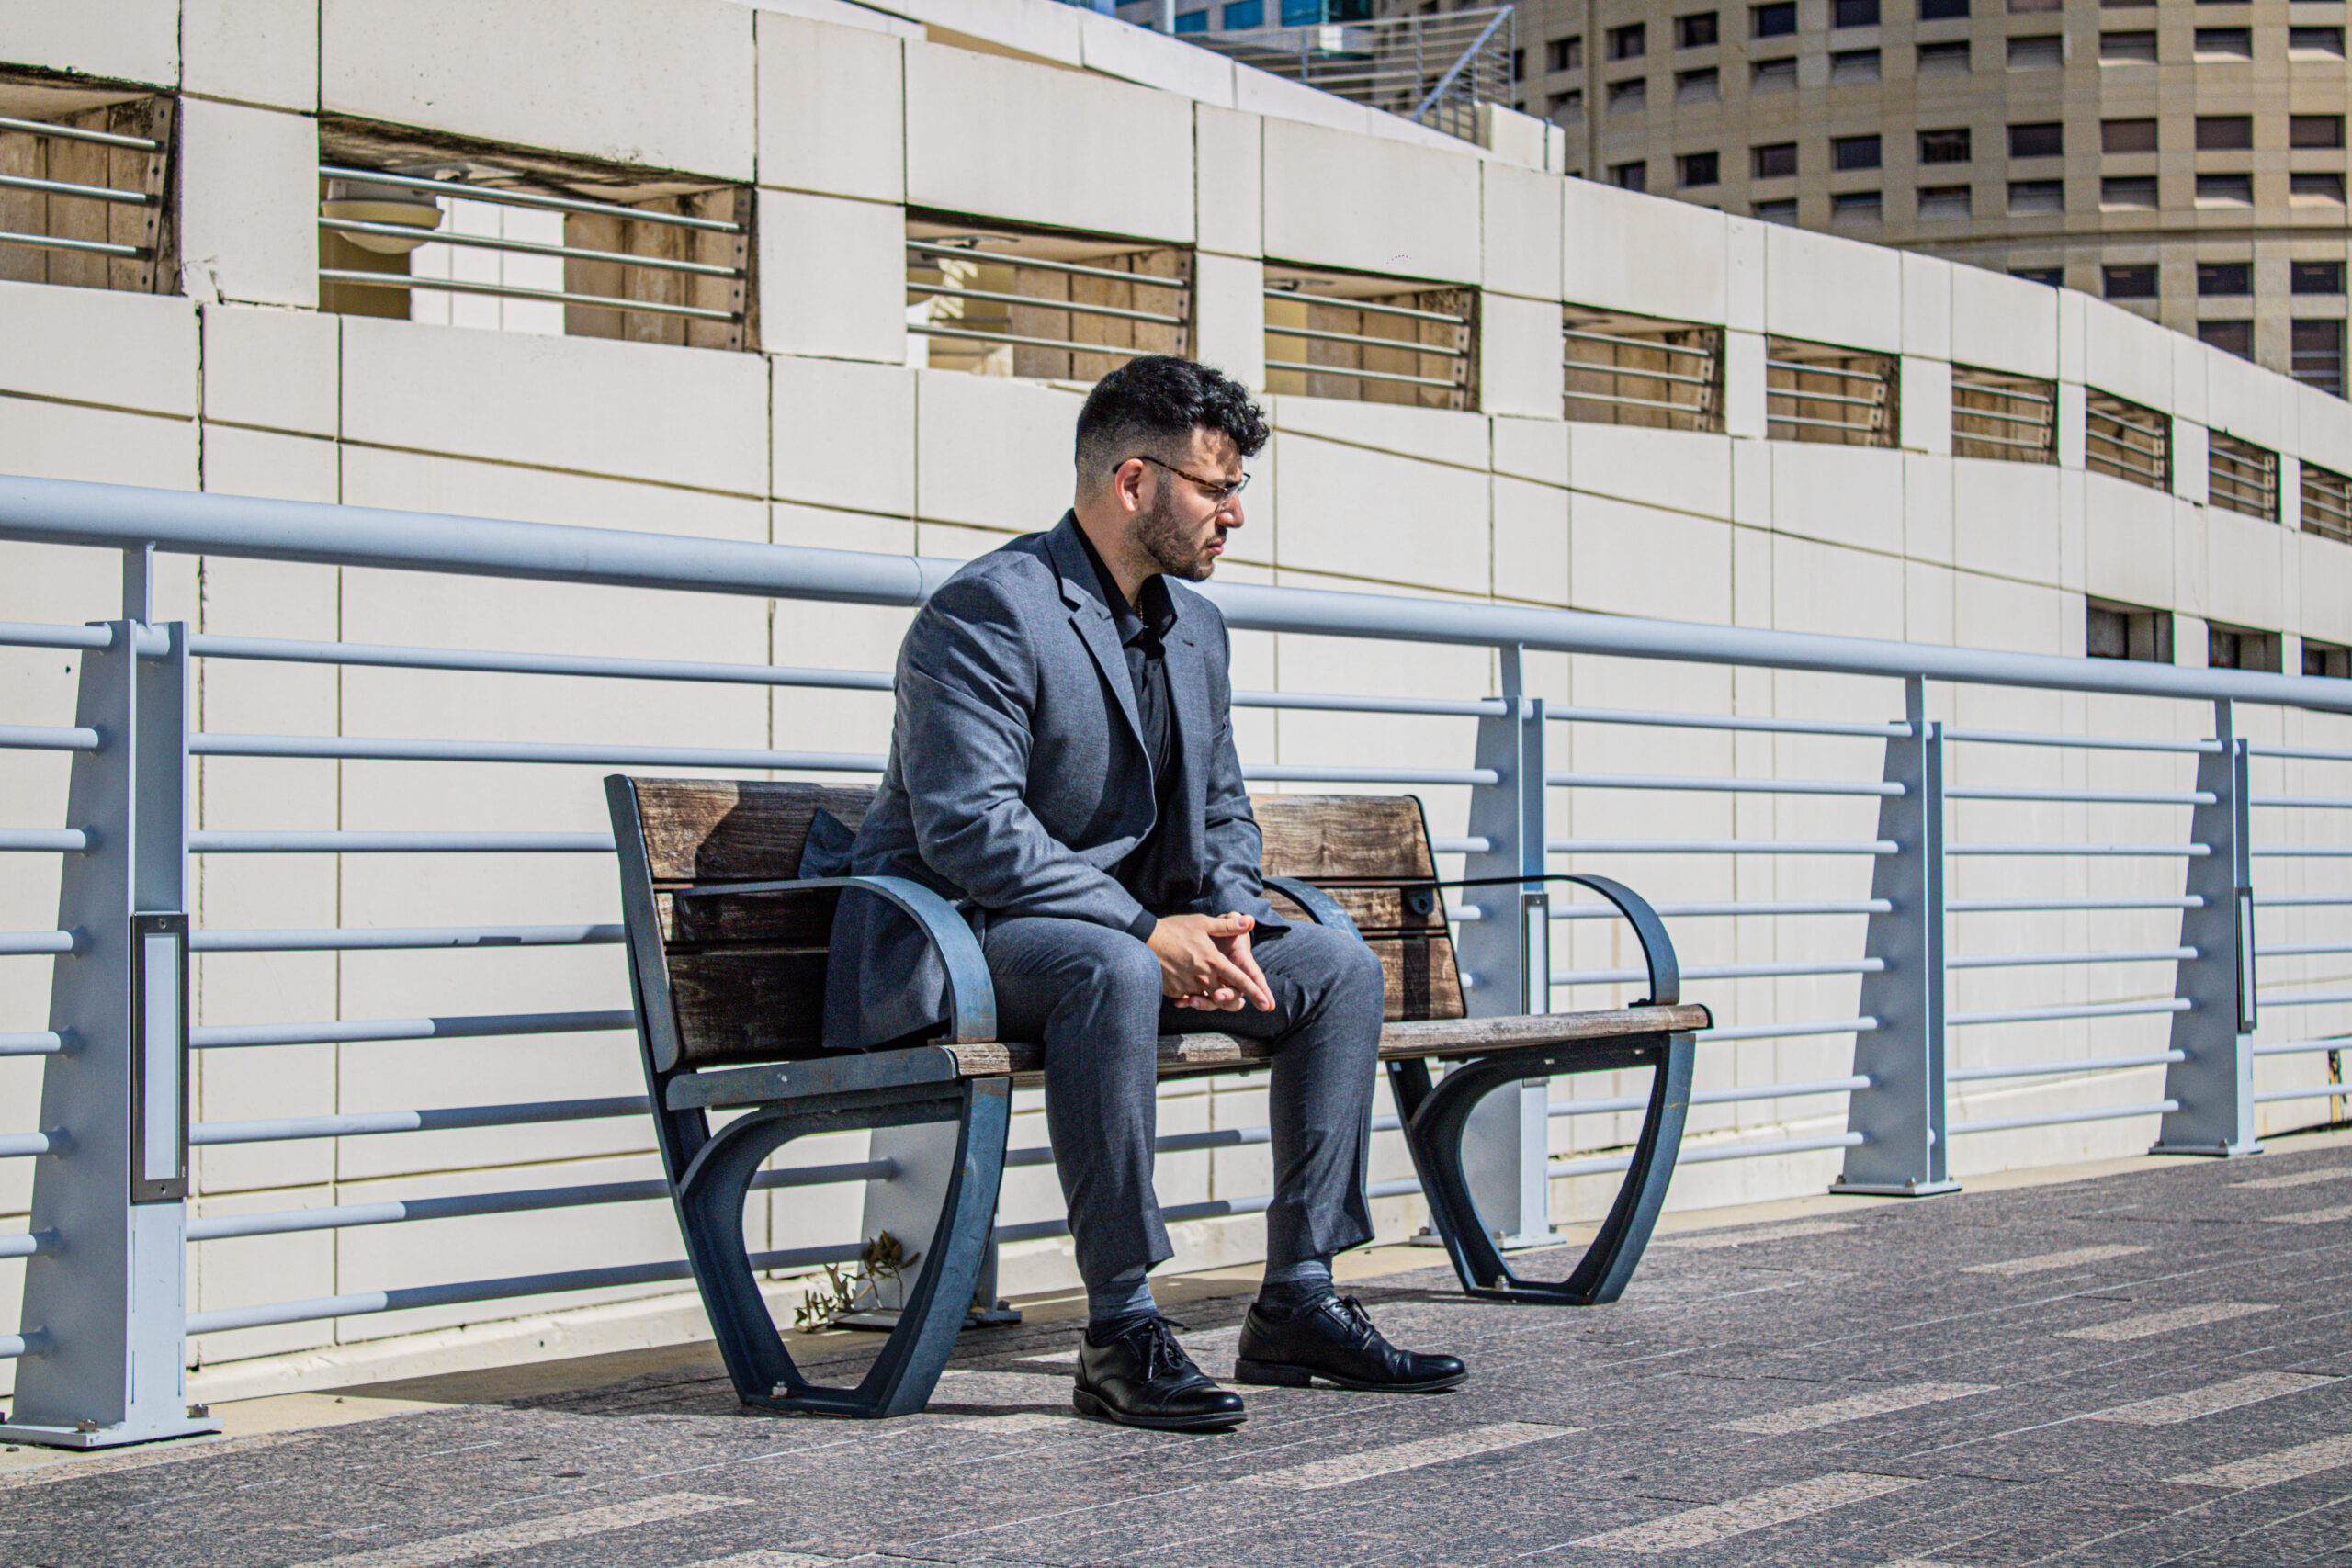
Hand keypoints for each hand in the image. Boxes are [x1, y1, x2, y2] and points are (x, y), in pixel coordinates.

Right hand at [1147, 912, 1274, 1012]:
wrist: (1144, 940)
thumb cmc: (1174, 929)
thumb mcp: (1202, 923)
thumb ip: (1227, 926)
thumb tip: (1250, 921)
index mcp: (1214, 961)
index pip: (1240, 980)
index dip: (1256, 993)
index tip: (1266, 1005)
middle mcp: (1203, 977)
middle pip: (1225, 997)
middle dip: (1232, 1000)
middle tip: (1239, 1004)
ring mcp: (1188, 986)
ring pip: (1207, 999)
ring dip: (1211, 998)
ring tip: (1212, 992)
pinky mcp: (1175, 991)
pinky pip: (1189, 997)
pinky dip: (1193, 996)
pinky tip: (1190, 988)